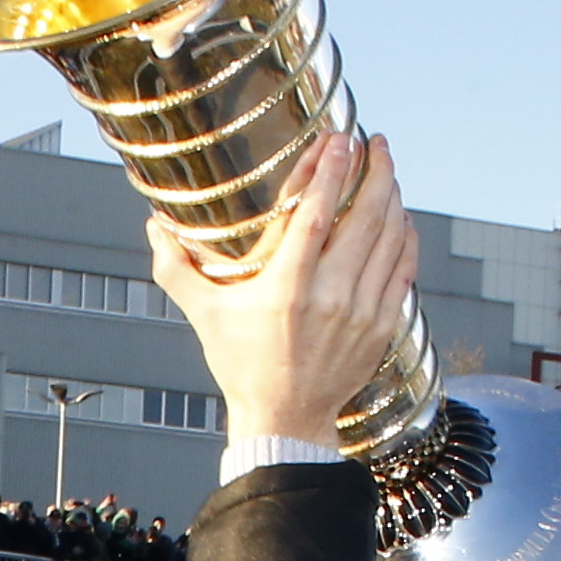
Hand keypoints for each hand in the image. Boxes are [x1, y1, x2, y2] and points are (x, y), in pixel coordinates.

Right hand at [145, 127, 415, 448]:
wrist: (285, 420)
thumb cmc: (243, 365)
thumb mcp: (205, 315)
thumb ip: (177, 268)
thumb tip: (154, 226)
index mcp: (286, 289)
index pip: (318, 214)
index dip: (332, 171)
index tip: (340, 140)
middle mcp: (330, 297)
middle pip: (366, 217)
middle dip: (376, 172)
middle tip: (375, 143)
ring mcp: (362, 312)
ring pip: (391, 238)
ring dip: (394, 197)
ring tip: (387, 171)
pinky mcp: (382, 326)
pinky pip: (404, 269)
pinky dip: (406, 238)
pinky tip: (401, 217)